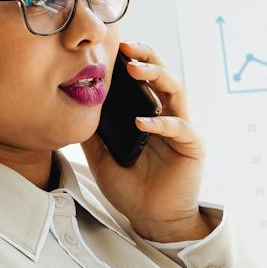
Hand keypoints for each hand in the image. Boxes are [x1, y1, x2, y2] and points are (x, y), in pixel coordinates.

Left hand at [80, 39, 209, 240]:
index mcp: (149, 115)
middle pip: (163, 76)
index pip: (143, 80)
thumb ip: (93, 136)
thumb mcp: (102, 159)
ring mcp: (182, 129)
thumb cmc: (132, 190)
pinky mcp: (192, 146)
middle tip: (127, 47)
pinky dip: (161, 122)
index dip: (132, 61)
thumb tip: (74, 110)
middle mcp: (168, 116)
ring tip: (135, 70)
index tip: (113, 47)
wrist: (152, 220)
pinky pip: (179, 127)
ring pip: (176, 91)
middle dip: (147, 57)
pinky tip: (141, 122)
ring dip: (157, 76)